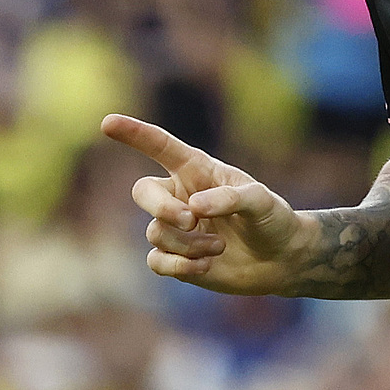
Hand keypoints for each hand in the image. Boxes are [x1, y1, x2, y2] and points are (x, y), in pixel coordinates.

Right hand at [107, 115, 308, 293]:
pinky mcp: (176, 258)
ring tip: (220, 246)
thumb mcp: (261, 201)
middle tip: (191, 219)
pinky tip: (205, 266)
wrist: (282, 259)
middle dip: (162, 207)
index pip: (160, 147)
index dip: (134, 134)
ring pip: (156, 233)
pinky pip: (156, 261)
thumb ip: (231, 197)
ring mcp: (176, 229)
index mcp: (197, 171)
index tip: (108, 123)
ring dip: (188, 243)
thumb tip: (193, 206)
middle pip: (143, 192)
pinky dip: (179, 265)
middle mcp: (180, 196)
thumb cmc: (272, 219)